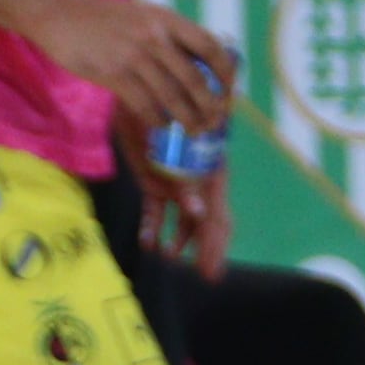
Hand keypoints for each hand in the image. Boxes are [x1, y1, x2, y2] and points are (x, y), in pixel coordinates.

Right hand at [38, 0, 237, 141]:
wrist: (60, 14)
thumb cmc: (102, 17)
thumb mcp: (141, 15)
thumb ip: (166, 36)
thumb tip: (195, 65)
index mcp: (166, 19)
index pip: (209, 46)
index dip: (225, 72)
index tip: (229, 90)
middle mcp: (155, 37)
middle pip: (195, 79)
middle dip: (210, 106)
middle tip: (214, 122)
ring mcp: (134, 57)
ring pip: (172, 97)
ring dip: (187, 119)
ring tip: (193, 130)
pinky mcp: (114, 75)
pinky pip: (145, 105)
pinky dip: (157, 120)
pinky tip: (161, 125)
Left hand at [118, 121, 232, 279]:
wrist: (146, 89)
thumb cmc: (172, 110)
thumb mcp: (179, 146)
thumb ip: (188, 180)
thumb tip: (198, 213)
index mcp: (212, 172)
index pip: (218, 218)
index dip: (216, 246)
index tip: (212, 272)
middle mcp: (197, 181)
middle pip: (205, 223)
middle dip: (206, 250)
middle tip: (207, 276)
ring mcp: (175, 182)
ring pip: (182, 221)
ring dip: (179, 241)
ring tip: (169, 256)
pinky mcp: (153, 179)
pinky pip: (155, 209)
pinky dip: (152, 226)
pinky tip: (148, 242)